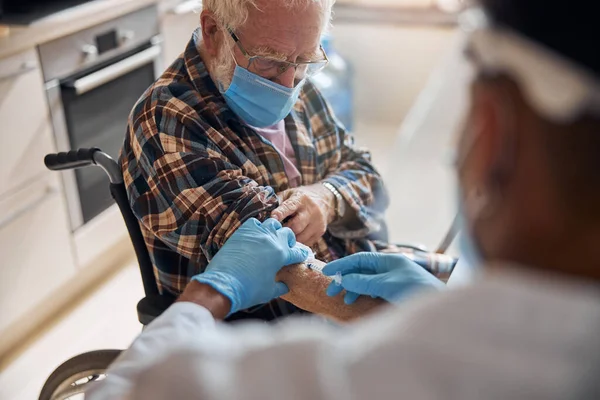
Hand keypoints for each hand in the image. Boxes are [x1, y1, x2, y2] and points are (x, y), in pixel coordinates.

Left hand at [192, 218, 309, 315]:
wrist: (224, 284)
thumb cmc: (248, 290)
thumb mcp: (269, 292)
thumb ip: (280, 287)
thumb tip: (285, 286)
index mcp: (281, 255)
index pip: (297, 252)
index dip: (300, 255)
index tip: (299, 257)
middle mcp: (272, 241)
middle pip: (287, 233)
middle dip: (289, 240)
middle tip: (286, 247)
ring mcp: (257, 234)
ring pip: (272, 223)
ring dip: (274, 230)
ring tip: (271, 238)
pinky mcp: (242, 232)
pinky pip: (254, 222)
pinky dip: (257, 227)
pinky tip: (255, 235)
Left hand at [271, 183, 335, 245]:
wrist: (324, 200)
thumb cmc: (299, 198)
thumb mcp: (289, 194)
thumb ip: (277, 202)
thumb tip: (261, 213)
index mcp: (300, 199)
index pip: (289, 207)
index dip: (279, 214)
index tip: (271, 220)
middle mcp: (311, 211)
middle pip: (296, 226)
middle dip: (284, 231)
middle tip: (274, 234)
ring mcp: (317, 222)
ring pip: (301, 237)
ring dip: (289, 240)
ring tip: (282, 238)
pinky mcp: (320, 232)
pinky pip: (306, 243)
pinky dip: (297, 243)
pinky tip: (292, 240)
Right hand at [322, 252, 444, 303]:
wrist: (440, 306)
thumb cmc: (415, 290)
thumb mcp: (386, 285)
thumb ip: (364, 282)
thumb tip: (345, 279)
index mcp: (388, 260)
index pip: (359, 259)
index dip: (342, 264)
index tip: (326, 271)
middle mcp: (389, 267)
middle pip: (362, 270)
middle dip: (346, 278)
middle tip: (332, 290)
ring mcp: (393, 279)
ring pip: (367, 281)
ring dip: (354, 288)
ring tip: (344, 299)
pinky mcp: (396, 291)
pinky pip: (374, 289)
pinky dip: (364, 294)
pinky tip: (358, 301)